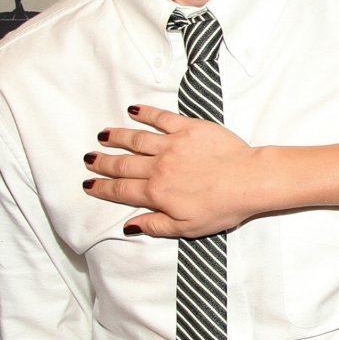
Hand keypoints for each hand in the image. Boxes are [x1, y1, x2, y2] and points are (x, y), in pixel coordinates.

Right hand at [83, 104, 258, 237]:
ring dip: (117, 137)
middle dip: (103, 163)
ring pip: (137, 140)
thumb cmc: (224, 207)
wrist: (250, 180)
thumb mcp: (187, 228)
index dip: (102, 188)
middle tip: (89, 159)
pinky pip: (161, 119)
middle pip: (123, 164)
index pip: (121, 191)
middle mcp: (158, 167)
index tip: (89, 184)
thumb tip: (128, 226)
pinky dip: (145, 114)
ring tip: (104, 136)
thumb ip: (155, 225)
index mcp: (157, 193)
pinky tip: (133, 111)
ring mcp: (172, 145)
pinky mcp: (189, 128)